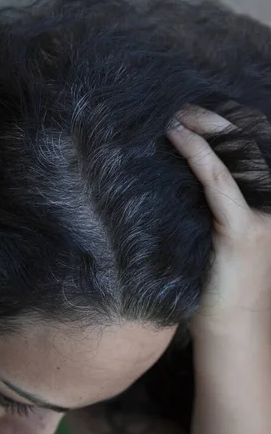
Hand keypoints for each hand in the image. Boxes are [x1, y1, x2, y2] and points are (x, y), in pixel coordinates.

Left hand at [167, 108, 270, 339]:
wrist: (227, 325)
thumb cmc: (212, 281)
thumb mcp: (209, 233)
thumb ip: (203, 203)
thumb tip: (172, 173)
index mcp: (259, 201)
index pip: (248, 149)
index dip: (222, 124)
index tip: (189, 112)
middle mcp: (267, 202)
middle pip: (246, 144)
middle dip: (213, 120)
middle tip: (178, 108)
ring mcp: (259, 216)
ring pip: (236, 156)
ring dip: (205, 130)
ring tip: (174, 117)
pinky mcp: (243, 232)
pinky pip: (221, 184)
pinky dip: (201, 157)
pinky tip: (180, 140)